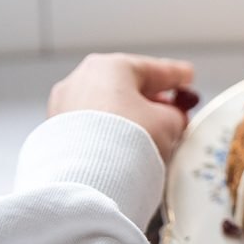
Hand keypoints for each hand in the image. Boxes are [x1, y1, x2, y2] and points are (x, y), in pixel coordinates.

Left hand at [48, 53, 197, 161]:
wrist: (90, 176)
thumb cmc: (126, 141)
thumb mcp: (168, 123)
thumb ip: (175, 115)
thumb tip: (172, 118)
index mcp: (110, 66)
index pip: (152, 69)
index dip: (175, 75)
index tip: (186, 77)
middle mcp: (81, 80)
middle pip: (126, 87)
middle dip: (152, 101)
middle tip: (173, 112)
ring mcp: (64, 106)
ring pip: (108, 108)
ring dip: (131, 119)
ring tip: (152, 137)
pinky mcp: (56, 132)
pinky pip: (92, 128)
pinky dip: (111, 134)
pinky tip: (128, 149)